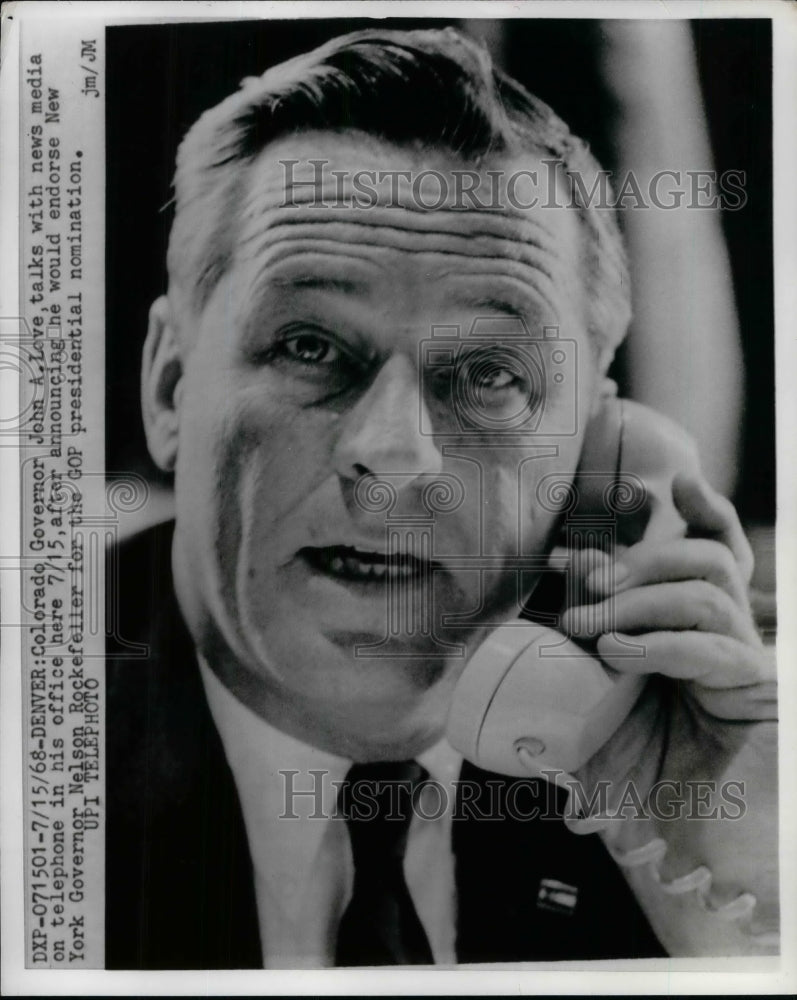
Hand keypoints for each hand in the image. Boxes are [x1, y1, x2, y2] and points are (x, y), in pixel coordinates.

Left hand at [556, 473, 777, 952]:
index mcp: (693, 626)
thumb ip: (563, 701)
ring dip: (639, 598)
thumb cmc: (649, 781)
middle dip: (640, 561)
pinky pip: (712, 646)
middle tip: (585, 590)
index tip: (570, 549)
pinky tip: (616, 653)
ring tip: (589, 629)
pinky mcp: (755, 686)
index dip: (653, 528)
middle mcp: (725, 632)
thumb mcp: (596, 730)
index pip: (700, 550)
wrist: (694, 839)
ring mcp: (743, 655)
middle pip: (707, 557)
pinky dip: (657, 642)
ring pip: (709, 588)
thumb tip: (501, 696)